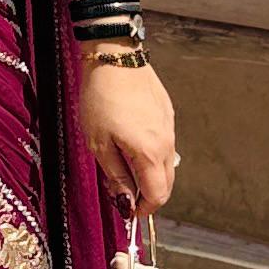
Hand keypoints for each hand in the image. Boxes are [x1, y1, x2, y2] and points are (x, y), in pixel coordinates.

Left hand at [78, 57, 177, 217]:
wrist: (115, 58)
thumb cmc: (102, 99)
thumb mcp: (99, 143)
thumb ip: (116, 175)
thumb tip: (125, 201)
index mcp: (150, 153)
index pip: (158, 195)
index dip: (143, 209)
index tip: (128, 210)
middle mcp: (167, 143)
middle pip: (167, 183)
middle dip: (147, 194)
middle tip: (122, 190)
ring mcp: (170, 127)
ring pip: (167, 163)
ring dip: (149, 173)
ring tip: (122, 164)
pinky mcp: (167, 114)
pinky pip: (165, 144)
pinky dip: (152, 153)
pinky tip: (130, 142)